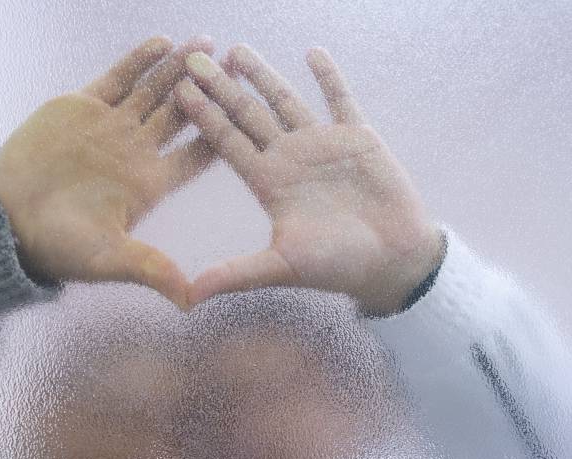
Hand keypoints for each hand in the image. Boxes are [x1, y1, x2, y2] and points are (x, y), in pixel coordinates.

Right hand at [0, 37, 214, 309]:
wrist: (6, 217)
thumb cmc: (57, 245)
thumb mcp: (108, 259)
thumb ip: (150, 269)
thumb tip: (190, 302)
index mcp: (150, 184)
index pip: (195, 157)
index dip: (220, 137)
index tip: (248, 118)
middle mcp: (137, 152)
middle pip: (182, 116)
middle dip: (208, 91)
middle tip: (236, 67)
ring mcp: (112, 126)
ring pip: (155, 91)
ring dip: (180, 69)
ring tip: (207, 44)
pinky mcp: (84, 106)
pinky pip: (118, 78)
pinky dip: (140, 60)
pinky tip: (163, 42)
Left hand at [174, 46, 444, 315]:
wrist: (392, 262)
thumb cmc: (337, 267)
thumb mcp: (281, 266)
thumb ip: (235, 274)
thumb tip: (187, 297)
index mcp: (268, 182)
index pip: (227, 142)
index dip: (203, 117)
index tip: (179, 90)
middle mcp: (289, 158)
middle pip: (248, 114)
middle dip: (221, 87)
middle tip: (193, 58)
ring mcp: (321, 144)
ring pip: (285, 100)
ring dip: (263, 75)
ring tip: (237, 48)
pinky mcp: (357, 137)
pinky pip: (340, 99)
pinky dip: (329, 77)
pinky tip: (312, 52)